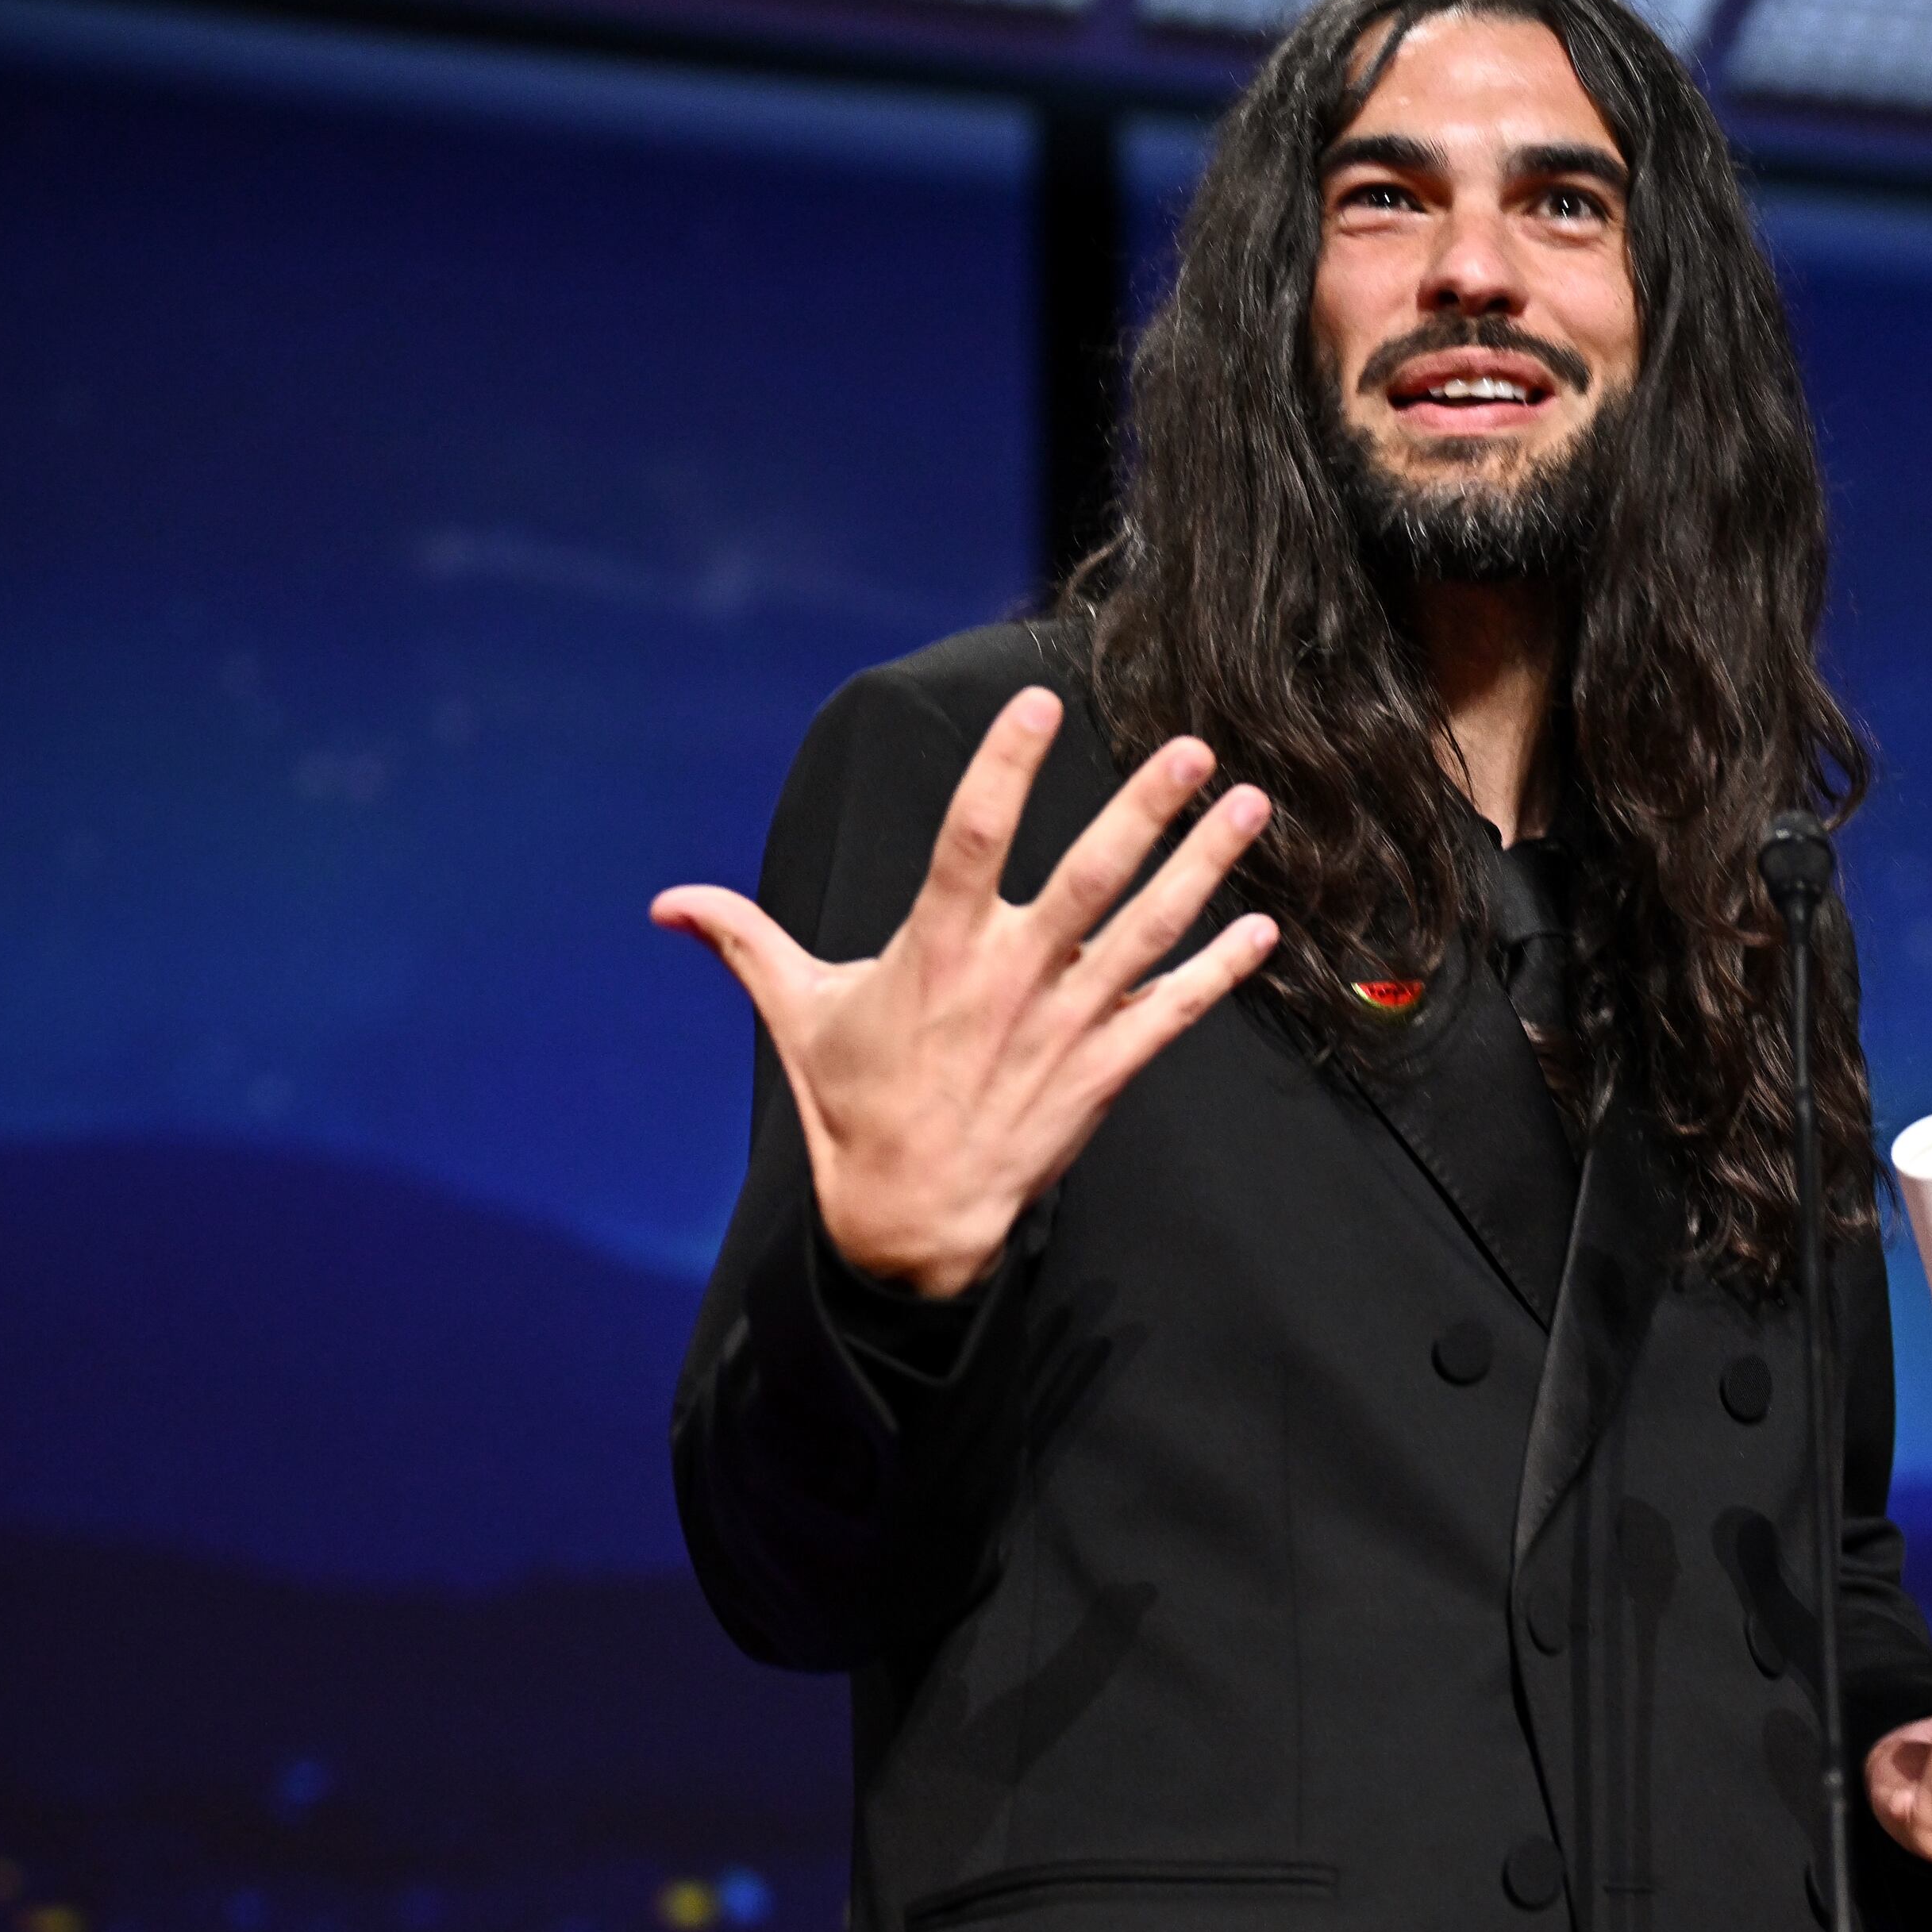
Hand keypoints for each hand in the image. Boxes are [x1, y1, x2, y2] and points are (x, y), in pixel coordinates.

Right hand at [653, 689, 1276, 1294]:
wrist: (912, 1225)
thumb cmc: (854, 1109)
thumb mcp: (796, 1018)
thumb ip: (744, 942)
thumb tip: (666, 901)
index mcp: (935, 952)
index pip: (971, 838)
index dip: (1004, 769)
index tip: (1038, 706)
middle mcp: (1009, 979)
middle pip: (1087, 878)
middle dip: (1143, 810)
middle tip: (1192, 747)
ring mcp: (1065, 1025)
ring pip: (1148, 932)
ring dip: (1205, 868)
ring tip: (1252, 805)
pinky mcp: (1103, 1071)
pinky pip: (1174, 1012)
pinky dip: (1222, 972)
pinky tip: (1265, 928)